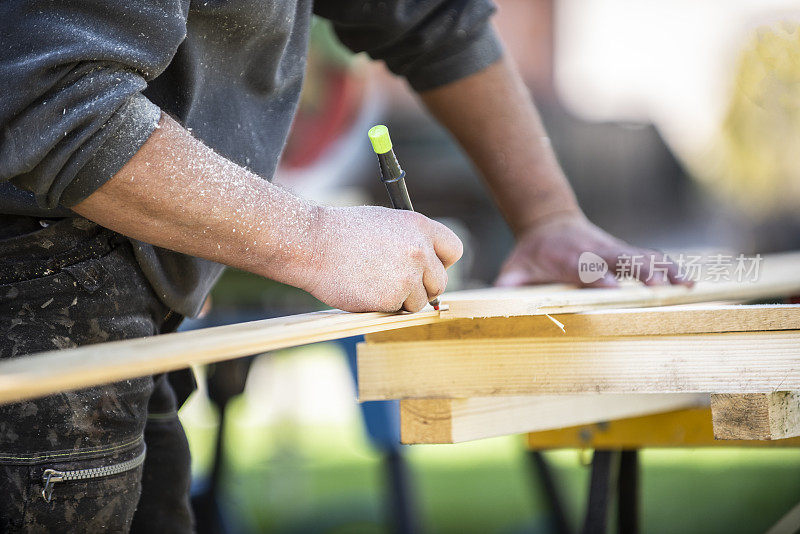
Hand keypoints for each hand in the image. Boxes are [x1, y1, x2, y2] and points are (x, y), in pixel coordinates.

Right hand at [303, 206, 462, 312]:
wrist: (313, 244)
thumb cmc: (342, 234)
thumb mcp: (386, 224)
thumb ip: (411, 241)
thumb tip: (428, 266)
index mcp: (420, 226)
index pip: (453, 250)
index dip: (440, 263)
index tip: (428, 269)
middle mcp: (420, 249)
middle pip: (440, 282)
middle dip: (422, 287)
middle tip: (395, 282)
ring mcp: (409, 274)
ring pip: (420, 301)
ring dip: (401, 299)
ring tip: (373, 281)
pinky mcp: (394, 297)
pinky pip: (398, 311)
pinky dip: (384, 307)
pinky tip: (364, 289)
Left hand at [495, 213, 691, 287]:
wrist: (549, 221)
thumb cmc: (532, 252)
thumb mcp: (514, 266)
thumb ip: (507, 284)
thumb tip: (495, 300)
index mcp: (568, 258)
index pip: (585, 269)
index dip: (598, 278)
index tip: (613, 288)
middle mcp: (594, 253)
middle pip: (619, 262)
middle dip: (638, 273)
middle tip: (658, 287)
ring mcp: (611, 251)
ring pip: (640, 258)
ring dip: (662, 270)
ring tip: (686, 286)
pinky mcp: (623, 252)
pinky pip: (649, 258)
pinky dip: (669, 268)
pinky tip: (689, 282)